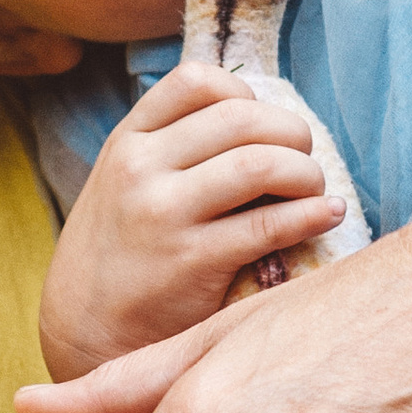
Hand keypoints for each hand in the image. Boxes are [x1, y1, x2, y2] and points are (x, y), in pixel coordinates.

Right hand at [38, 65, 345, 379]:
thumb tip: (262, 122)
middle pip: (241, 118)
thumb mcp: (123, 183)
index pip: (197, 81)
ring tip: (315, 190)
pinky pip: (269, 225)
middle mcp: (140, 168)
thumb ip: (172, 149)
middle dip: (291, 132)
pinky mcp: (191, 261)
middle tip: (304, 159)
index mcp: (128, 141)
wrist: (83, 331)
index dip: (246, 95)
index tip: (262, 127)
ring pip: (260, 164)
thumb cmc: (123, 252)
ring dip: (305, 172)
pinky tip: (327, 216)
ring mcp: (163, 214)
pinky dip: (312, 214)